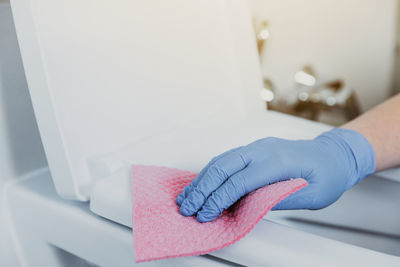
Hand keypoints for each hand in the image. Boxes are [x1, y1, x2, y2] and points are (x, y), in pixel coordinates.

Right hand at [176, 128, 375, 221]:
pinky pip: (227, 158)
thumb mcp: (313, 195)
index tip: (206, 214)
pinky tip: (202, 183)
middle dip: (202, 188)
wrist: (335, 154)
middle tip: (187, 207)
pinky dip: (211, 172)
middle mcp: (263, 149)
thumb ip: (280, 199)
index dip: (219, 199)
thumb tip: (249, 207)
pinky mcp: (254, 149)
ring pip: (222, 160)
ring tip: (187, 196)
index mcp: (279, 161)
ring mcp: (257, 147)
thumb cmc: (328, 174)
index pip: (240, 181)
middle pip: (223, 166)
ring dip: (202, 179)